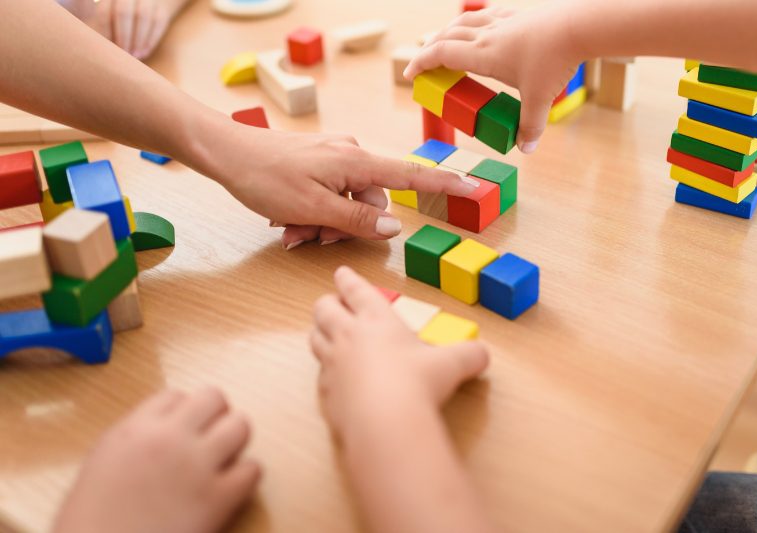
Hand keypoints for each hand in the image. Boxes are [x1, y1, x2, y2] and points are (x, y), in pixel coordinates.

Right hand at [54, 388, 259, 532]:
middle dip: (216, 417)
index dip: (182, 414)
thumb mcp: (103, 463)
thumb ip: (136, 437)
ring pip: (241, 426)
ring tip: (223, 461)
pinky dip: (245, 478)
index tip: (181, 433)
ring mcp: (196, 466)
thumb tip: (168, 425)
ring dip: (235, 441)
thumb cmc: (90, 523)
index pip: (176, 396)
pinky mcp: (218, 498)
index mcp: (135, 429)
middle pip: (214, 398)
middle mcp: (169, 439)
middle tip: (209, 440)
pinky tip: (229, 490)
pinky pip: (252, 469)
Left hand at [64, 0, 192, 58]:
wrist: (142, 2)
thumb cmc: (112, 13)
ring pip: (144, 16)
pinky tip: (144, 53)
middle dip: (123, 36)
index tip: (106, 49)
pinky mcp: (162, 7)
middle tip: (122, 54)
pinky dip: (151, 39)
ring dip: (138, 39)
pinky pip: (158, 22)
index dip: (105, 32)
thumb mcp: (97, 12)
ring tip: (134, 56)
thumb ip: (90, 24)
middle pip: (124, 12)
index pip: (104, 11)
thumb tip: (84, 46)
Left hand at [208, 125, 478, 247]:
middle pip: (371, 204)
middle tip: (308, 236)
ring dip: (324, 224)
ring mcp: (334, 159)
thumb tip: (394, 227)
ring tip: (291, 229)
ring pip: (348, 204)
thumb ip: (356, 220)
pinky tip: (288, 220)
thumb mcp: (313, 209)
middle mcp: (351, 156)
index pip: (409, 176)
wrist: (225, 151)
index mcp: (356, 163)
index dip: (442, 184)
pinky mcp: (319, 164)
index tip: (472, 187)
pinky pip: (330, 195)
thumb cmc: (266, 178)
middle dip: (344, 227)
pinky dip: (314, 213)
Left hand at [310, 266, 488, 437]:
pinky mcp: (326, 392)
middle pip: (325, 309)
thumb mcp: (452, 365)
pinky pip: (320, 374)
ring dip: (320, 332)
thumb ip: (469, 356)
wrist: (385, 421)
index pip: (357, 290)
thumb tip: (483, 354)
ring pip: (315, 338)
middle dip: (328, 302)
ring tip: (326, 332)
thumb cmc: (416, 383)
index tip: (341, 273)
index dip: (348, 279)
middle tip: (332, 302)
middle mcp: (349, 336)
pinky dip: (326, 371)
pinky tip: (335, 377)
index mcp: (377, 319)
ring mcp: (333, 364)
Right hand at [404, 4, 581, 152]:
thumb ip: (530, 126)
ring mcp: (501, 21)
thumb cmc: (555, 61)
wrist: (579, 26)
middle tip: (424, 64)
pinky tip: (480, 28)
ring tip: (444, 43)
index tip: (410, 74)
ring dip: (447, 32)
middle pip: (446, 36)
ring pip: (463, 22)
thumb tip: (526, 149)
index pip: (441, 55)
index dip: (421, 63)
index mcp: (483, 55)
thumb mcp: (539, 99)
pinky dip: (473, 22)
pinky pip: (486, 15)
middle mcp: (487, 34)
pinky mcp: (517, 13)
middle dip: (429, 50)